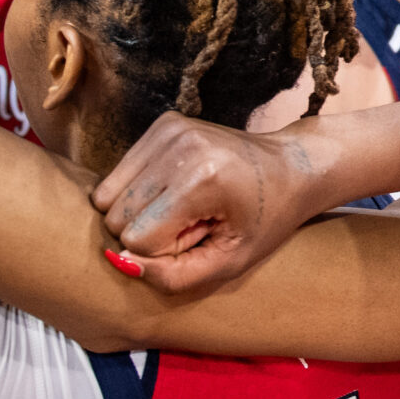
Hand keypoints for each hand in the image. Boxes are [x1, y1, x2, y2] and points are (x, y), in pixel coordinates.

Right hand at [93, 112, 337, 291]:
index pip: (138, 239)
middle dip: (149, 231)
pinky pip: (118, 174)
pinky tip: (177, 189)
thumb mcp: (230, 262)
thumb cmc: (265, 221)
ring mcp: (169, 129)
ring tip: (186, 206)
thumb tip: (117, 261)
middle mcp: (181, 146)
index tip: (203, 236)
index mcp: (203, 179)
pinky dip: (139, 191)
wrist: (292, 167)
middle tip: (195, 222)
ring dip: (141, 212)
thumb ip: (174, 276)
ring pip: (108, 196)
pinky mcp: (163, 123)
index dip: (167, 250)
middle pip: (117, 216)